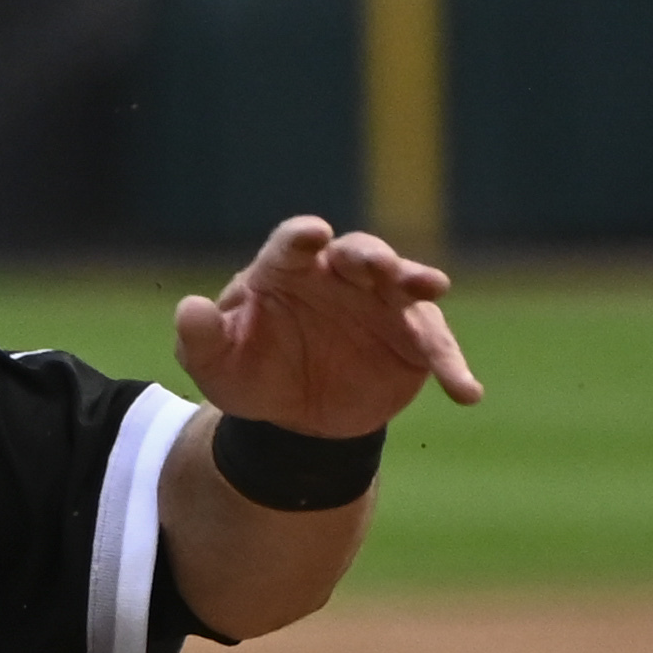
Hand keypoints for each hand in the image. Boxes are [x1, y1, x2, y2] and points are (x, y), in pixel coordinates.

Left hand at [172, 216, 483, 436]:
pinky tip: (465, 391)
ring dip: (416, 281)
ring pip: (403, 284)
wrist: (293, 416)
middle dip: (369, 255)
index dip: (302, 237)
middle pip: (358, 252)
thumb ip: (200, 338)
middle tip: (377, 264)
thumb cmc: (250, 373)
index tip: (312, 236)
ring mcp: (381, 303)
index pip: (292, 243)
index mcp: (287, 270)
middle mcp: (339, 276)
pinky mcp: (412, 338)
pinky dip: (451, 365)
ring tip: (430, 287)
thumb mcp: (215, 366)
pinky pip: (435, 346)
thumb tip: (188, 309)